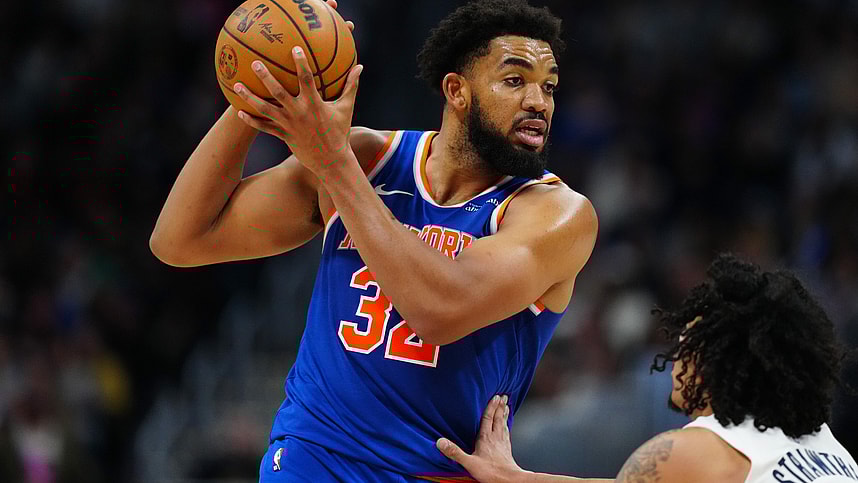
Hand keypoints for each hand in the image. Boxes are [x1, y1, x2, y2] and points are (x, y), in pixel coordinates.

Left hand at [233, 1, 361, 175]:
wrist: (331, 161)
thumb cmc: (340, 132)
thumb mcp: (346, 108)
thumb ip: (351, 86)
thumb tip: (359, 67)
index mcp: (314, 104)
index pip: (306, 79)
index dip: (301, 63)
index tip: (294, 49)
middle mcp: (299, 113)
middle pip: (278, 92)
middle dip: (265, 77)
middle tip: (255, 63)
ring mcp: (289, 125)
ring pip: (265, 109)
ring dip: (250, 97)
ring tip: (237, 85)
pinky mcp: (283, 135)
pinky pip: (264, 127)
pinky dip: (251, 121)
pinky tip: (240, 112)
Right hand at [437, 395, 525, 482]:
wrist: (509, 480)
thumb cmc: (491, 472)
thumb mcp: (469, 463)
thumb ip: (455, 452)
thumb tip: (440, 442)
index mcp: (486, 438)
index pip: (488, 418)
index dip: (491, 407)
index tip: (495, 396)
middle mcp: (496, 438)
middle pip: (498, 418)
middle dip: (499, 407)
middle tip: (503, 396)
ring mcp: (502, 444)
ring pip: (503, 424)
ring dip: (504, 414)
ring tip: (506, 406)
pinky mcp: (507, 450)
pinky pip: (506, 433)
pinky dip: (506, 426)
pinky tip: (506, 426)